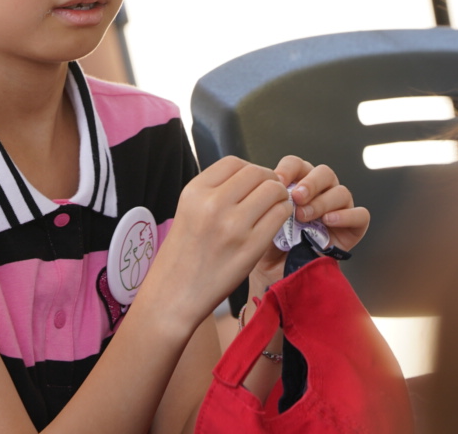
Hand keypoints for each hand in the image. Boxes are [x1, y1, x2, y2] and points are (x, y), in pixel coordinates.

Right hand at [138, 156, 291, 331]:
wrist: (175, 294)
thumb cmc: (183, 255)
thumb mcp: (188, 210)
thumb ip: (214, 191)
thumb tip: (250, 179)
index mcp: (194, 191)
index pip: (234, 162)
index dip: (250, 168)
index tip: (254, 181)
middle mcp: (213, 204)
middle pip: (257, 173)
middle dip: (269, 180)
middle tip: (270, 193)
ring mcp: (234, 225)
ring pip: (273, 191)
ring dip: (280, 196)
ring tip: (274, 207)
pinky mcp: (251, 247)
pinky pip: (279, 216)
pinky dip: (282, 214)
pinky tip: (275, 222)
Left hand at [249, 159, 371, 292]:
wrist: (280, 274)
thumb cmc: (271, 245)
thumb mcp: (264, 221)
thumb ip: (269, 202)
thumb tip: (269, 187)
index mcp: (298, 184)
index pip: (296, 164)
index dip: (288, 169)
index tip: (277, 182)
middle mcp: (321, 192)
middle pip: (323, 172)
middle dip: (309, 183)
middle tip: (296, 197)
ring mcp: (339, 208)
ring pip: (341, 191)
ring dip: (322, 201)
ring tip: (304, 216)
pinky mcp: (353, 227)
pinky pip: (360, 215)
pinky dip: (346, 216)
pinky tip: (328, 222)